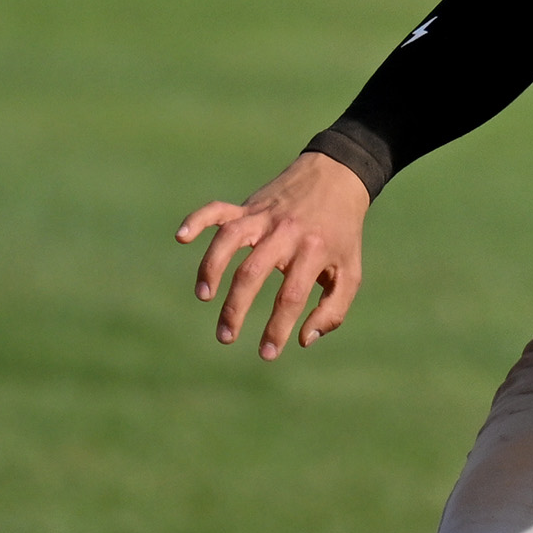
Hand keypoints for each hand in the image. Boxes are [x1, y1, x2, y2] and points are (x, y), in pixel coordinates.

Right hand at [176, 151, 371, 358]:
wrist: (338, 179)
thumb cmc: (342, 235)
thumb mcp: (350, 273)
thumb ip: (333, 310)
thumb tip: (303, 340)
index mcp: (314, 252)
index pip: (291, 296)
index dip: (277, 328)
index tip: (266, 353)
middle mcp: (285, 233)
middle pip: (252, 273)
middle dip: (235, 309)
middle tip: (225, 337)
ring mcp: (263, 217)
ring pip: (229, 241)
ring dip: (211, 269)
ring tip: (204, 297)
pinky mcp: (247, 206)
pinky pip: (217, 210)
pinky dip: (197, 220)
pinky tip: (181, 237)